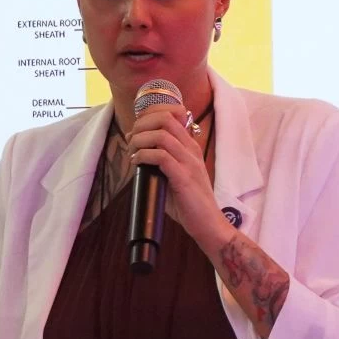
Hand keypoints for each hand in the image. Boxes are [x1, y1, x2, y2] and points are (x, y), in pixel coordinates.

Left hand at [126, 103, 218, 237]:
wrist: (208, 223)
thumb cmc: (189, 202)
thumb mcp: (175, 175)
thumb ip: (162, 162)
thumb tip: (137, 154)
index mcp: (190, 146)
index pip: (171, 115)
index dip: (148, 117)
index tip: (135, 131)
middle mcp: (191, 149)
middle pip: (165, 119)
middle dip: (141, 125)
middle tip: (131, 141)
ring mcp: (189, 162)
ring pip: (161, 135)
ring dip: (140, 140)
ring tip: (132, 152)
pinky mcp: (184, 177)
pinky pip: (161, 156)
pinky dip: (144, 156)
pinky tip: (137, 162)